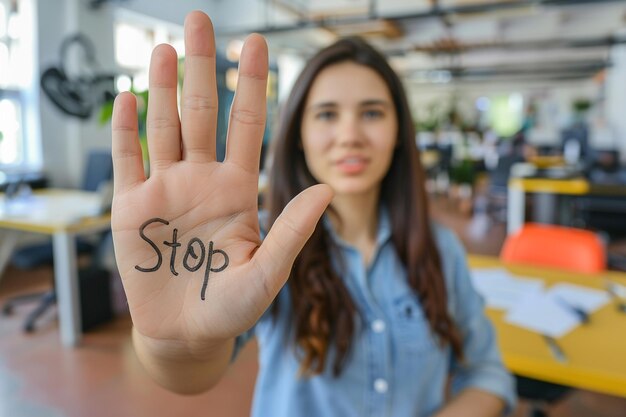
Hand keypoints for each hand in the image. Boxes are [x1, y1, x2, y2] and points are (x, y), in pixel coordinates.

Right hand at [111, 11, 331, 352]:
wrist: (187, 334)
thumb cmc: (232, 308)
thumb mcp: (269, 271)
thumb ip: (292, 230)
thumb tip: (327, 188)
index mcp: (237, 188)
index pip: (247, 124)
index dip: (251, 83)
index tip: (255, 42)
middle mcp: (202, 180)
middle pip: (201, 111)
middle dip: (201, 66)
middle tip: (199, 19)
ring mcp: (165, 189)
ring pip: (164, 126)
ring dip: (161, 86)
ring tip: (162, 47)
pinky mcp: (132, 208)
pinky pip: (128, 161)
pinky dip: (126, 130)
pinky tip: (128, 98)